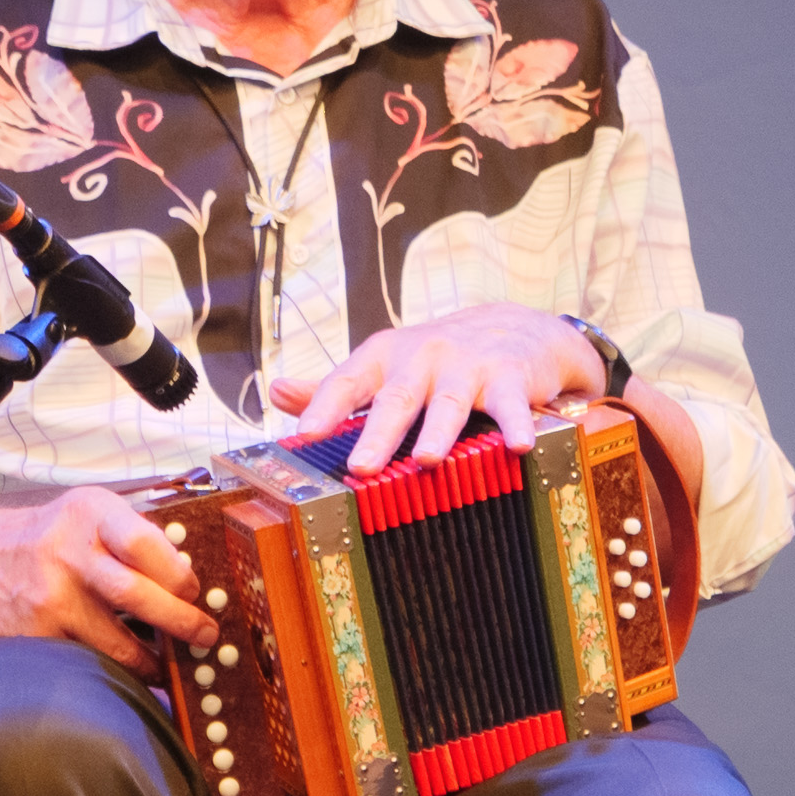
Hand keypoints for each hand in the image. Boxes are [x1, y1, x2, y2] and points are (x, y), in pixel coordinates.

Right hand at [0, 487, 215, 670]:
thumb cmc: (30, 542)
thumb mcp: (76, 518)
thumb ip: (126, 537)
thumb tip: (187, 575)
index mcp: (88, 512)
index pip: (149, 542)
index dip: (180, 573)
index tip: (195, 591)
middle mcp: (69, 550)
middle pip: (143, 594)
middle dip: (184, 622)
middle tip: (205, 635)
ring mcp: (52, 595)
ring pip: (121, 641)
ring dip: (154, 661)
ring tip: (169, 667)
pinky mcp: (37, 634)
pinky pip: (92, 660)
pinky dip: (117, 672)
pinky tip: (128, 672)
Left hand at [275, 303, 608, 474]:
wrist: (515, 329)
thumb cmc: (438, 360)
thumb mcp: (385, 367)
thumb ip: (335, 387)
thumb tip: (277, 392)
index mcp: (385, 357)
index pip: (348, 381)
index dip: (324, 407)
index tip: (304, 435)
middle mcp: (423, 357)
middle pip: (397, 398)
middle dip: (379, 432)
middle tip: (362, 466)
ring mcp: (468, 365)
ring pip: (450, 402)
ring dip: (439, 431)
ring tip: (427, 460)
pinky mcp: (510, 377)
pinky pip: (511, 406)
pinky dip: (516, 426)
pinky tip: (517, 447)